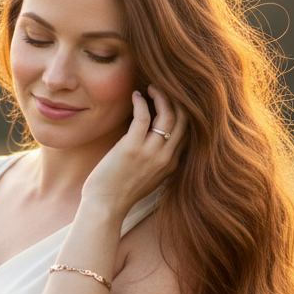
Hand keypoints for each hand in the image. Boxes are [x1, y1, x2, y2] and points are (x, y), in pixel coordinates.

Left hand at [82, 84, 187, 213]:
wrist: (105, 206)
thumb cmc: (120, 191)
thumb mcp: (148, 177)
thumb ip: (157, 159)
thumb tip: (155, 136)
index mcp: (172, 164)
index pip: (187, 131)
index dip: (183, 111)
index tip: (172, 99)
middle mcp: (166, 157)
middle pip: (184, 119)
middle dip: (176, 98)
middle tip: (163, 87)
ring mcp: (151, 153)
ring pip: (168, 114)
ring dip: (161, 96)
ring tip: (151, 87)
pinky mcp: (132, 148)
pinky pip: (143, 116)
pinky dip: (141, 102)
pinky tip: (135, 96)